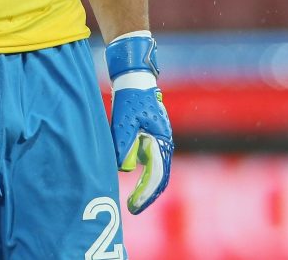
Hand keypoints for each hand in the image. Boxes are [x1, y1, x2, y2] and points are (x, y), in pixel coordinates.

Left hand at [105, 31, 173, 213]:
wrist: (135, 80)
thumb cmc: (130, 100)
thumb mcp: (124, 123)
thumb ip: (124, 145)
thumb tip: (124, 169)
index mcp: (160, 139)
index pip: (157, 175)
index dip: (146, 193)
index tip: (134, 206)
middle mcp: (164, 142)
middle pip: (161, 176)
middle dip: (148, 194)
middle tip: (133, 208)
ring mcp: (160, 139)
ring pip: (157, 170)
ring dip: (147, 186)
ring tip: (134, 200)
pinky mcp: (153, 137)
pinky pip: (152, 161)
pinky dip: (146, 175)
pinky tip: (135, 180)